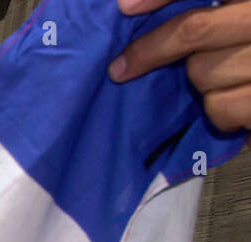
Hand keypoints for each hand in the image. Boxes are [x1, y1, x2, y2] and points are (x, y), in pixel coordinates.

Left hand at [111, 0, 250, 133]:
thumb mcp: (239, 15)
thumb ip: (209, 13)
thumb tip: (133, 6)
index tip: (125, 7)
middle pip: (195, 30)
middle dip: (154, 50)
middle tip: (122, 67)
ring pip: (201, 71)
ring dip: (201, 80)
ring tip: (228, 76)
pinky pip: (219, 106)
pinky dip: (218, 111)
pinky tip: (236, 103)